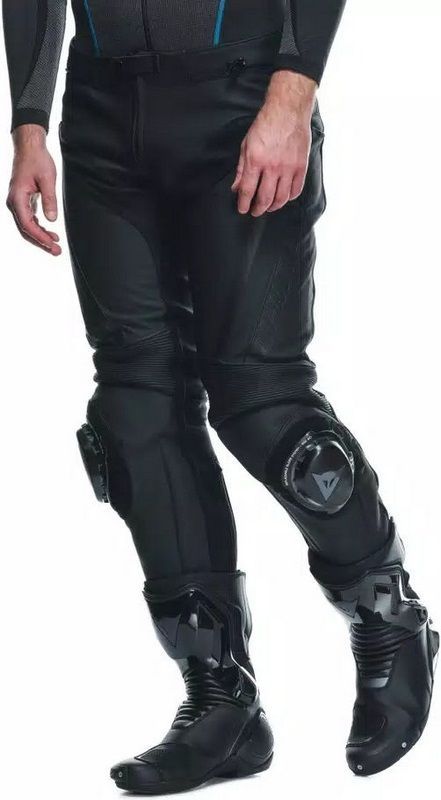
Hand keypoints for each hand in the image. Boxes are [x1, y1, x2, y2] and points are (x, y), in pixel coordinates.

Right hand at [6, 124, 60, 255]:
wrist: (29, 147)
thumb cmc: (37, 159)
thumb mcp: (48, 179)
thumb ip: (49, 200)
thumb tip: (52, 219)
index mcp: (17, 198)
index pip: (28, 224)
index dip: (40, 237)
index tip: (53, 245)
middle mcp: (14, 202)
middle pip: (25, 230)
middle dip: (41, 242)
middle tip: (56, 251)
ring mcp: (17, 202)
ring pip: (27, 226)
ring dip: (40, 236)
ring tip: (55, 244)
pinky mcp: (22, 201)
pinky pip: (29, 219)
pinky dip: (39, 227)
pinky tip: (50, 233)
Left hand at [232, 71, 316, 216]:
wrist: (288, 109)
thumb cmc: (266, 124)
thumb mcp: (246, 144)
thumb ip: (241, 168)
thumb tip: (236, 187)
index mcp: (256, 160)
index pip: (247, 190)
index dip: (243, 203)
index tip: (242, 209)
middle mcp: (273, 166)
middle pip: (264, 198)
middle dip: (258, 209)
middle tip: (255, 212)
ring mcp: (289, 167)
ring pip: (281, 198)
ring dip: (273, 206)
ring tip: (268, 207)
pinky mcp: (301, 166)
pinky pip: (296, 190)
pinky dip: (289, 198)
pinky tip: (284, 198)